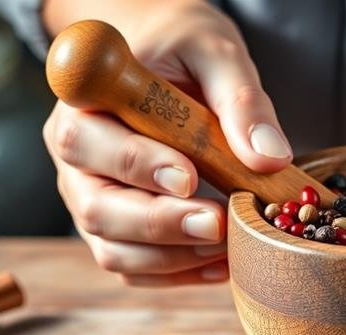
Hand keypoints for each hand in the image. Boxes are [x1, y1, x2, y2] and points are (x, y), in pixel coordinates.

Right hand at [41, 0, 291, 285]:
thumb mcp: (217, 54)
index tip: (191, 177)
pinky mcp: (116, 231)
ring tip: (228, 245)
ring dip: (173, 257)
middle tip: (219, 224)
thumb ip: (241, 100)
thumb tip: (269, 158)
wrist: (167, 62)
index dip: (136, 166)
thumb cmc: (184, 50)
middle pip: (96, 208)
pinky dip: (178, 274)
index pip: (87, 140)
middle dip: (161, 225)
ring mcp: (91, 199)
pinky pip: (136, 269)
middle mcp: (76, 157)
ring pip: (113, 249)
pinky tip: (222, 262)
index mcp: (84, 103)